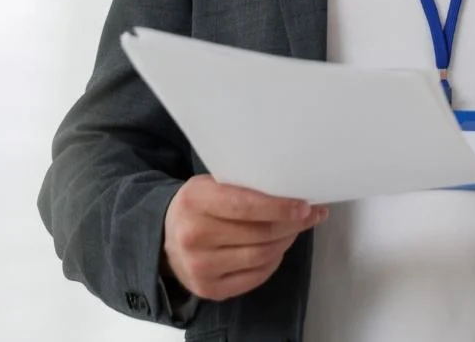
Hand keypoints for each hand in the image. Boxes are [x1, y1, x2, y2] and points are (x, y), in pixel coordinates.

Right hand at [162, 175, 328, 301]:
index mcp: (195, 201)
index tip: (304, 206)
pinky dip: (273, 261)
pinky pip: (256, 276)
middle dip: (292, 224)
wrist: (164, 239)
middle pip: (260, 233)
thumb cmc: (198, 206)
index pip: (245, 206)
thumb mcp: (211, 185)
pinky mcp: (209, 289)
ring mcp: (200, 267)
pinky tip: (277, 248)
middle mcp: (194, 236)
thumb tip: (292, 192)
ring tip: (294, 229)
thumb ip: (244, 187)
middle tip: (309, 215)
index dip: (279, 207)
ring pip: (262, 256)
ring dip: (286, 241)